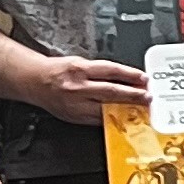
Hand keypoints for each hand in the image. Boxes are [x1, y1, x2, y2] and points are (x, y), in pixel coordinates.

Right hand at [28, 52, 151, 124]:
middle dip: (133, 95)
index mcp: (80, 70)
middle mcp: (78, 87)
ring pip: (106, 108)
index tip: (144, 79)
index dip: (130, 75)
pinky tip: (123, 117)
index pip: (111, 71)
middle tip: (148, 96)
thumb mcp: (80, 63)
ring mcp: (76, 105)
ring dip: (126, 109)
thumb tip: (126, 78)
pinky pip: (97, 119)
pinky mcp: (75, 117)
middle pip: (111, 91)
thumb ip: (101, 71)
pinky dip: (112, 118)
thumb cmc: (59, 70)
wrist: (36, 82)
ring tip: (141, 108)